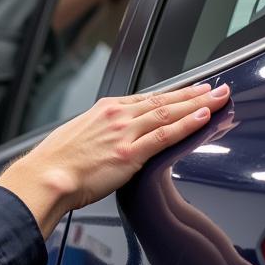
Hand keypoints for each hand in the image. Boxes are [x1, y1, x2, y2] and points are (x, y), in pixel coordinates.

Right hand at [0, 82, 230, 237]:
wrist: (46, 177)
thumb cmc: (55, 162)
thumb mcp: (77, 135)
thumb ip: (98, 132)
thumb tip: (107, 138)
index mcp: (103, 110)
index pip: (146, 98)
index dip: (172, 94)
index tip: (189, 91)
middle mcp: (116, 116)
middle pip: (163, 101)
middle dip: (192, 93)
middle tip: (215, 87)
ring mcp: (124, 133)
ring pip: (168, 113)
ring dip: (197, 104)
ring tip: (218, 98)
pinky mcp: (129, 153)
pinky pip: (165, 135)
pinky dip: (186, 124)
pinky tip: (203, 118)